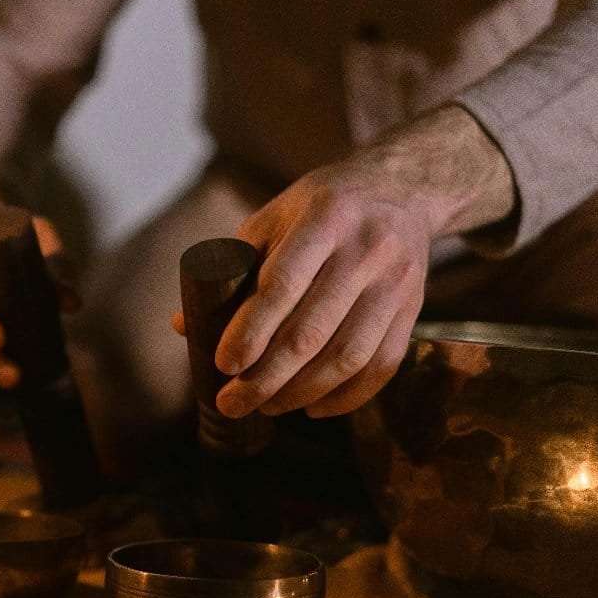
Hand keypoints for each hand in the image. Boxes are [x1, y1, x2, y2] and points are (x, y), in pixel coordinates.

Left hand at [194, 106, 514, 417]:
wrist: (401, 188)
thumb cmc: (321, 207)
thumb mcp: (272, 219)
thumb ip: (232, 268)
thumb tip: (182, 326)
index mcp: (324, 218)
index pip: (282, 284)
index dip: (250, 330)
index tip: (223, 364)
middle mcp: (366, 250)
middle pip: (312, 330)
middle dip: (266, 377)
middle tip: (232, 402)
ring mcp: (395, 282)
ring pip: (347, 356)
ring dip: (302, 392)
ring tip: (266, 407)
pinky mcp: (414, 308)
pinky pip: (381, 365)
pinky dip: (346, 397)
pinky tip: (313, 408)